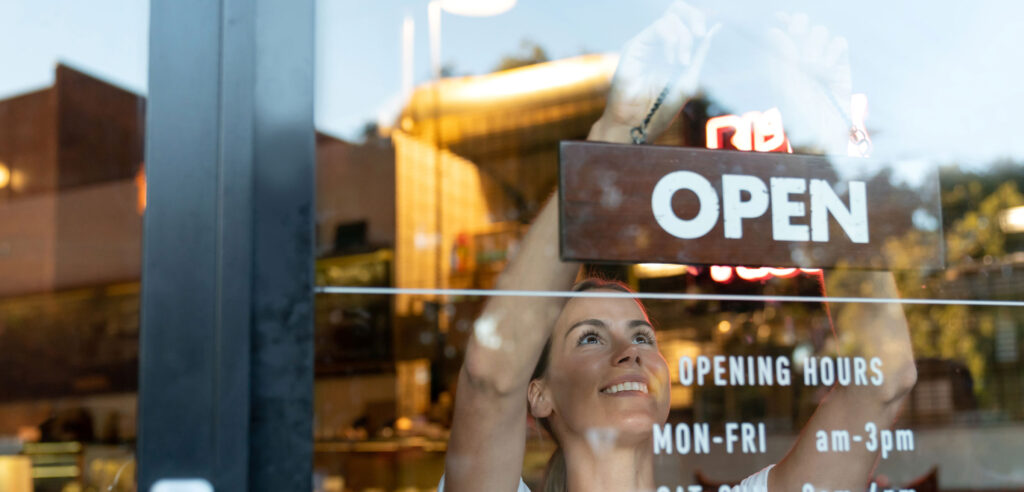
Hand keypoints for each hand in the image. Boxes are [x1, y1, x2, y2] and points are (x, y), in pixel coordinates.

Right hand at [591, 1, 719, 143]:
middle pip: (677, 9)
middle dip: (694, 18)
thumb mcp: (689, 78)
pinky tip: (671, 61)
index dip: (698, 19)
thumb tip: (715, 28)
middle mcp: (658, 43)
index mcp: (673, 49)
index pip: (686, 20)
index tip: (704, 35)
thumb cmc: (662, 108)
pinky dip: (671, 41)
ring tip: (680, 62)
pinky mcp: (635, 45)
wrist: (640, 123)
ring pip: (671, 18)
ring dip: (682, 39)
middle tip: (699, 34)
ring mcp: (646, 43)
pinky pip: (659, 27)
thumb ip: (699, 53)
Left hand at [767, 12, 852, 153]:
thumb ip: (781, 56)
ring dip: (816, 46)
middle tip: (798, 34)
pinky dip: (833, 52)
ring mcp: (821, 58)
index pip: (781, 29)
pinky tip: (828, 70)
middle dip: (799, 25)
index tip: (782, 18)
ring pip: (820, 31)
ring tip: (813, 68)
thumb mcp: (785, 84)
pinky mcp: (840, 63)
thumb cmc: (798, 113)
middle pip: (801, 23)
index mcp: (781, 59)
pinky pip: (839, 42)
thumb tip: (775, 31)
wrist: (823, 130)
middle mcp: (800, 56)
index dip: (783, 20)